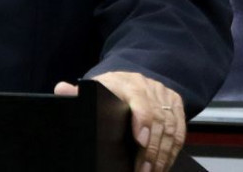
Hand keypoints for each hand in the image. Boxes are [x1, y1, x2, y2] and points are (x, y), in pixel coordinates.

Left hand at [54, 71, 184, 171]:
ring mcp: (166, 97)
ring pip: (171, 129)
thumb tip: (62, 90)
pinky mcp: (176, 106)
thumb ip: (78, 92)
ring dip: (162, 155)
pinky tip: (162, 166)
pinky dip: (172, 152)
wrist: (133, 79)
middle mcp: (150, 88)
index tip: (140, 141)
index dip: (143, 121)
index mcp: (128, 83)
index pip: (140, 101)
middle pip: (158, 121)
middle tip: (143, 171)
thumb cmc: (111, 89)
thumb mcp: (96, 87)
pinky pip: (180, 132)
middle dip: (151, 150)